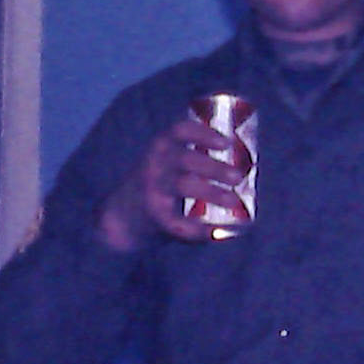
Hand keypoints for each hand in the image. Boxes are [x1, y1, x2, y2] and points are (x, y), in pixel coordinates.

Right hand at [96, 113, 251, 250]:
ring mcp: (153, 191)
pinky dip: (199, 230)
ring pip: (184, 186)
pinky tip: (216, 233)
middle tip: (239, 176)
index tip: (227, 142)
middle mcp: (155, 165)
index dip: (204, 133)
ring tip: (234, 201)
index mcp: (161, 147)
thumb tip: (243, 161)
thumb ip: (194, 158)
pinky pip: (178, 223)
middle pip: (187, 160)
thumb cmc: (154, 185)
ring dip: (212, 193)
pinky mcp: (154, 217)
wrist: (119, 218)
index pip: (181, 131)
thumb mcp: (165, 162)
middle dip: (215, 167)